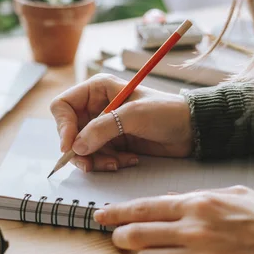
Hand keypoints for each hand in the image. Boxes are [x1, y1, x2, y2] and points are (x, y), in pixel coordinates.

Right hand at [50, 74, 192, 171]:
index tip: (70, 146)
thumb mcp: (132, 116)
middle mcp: (96, 107)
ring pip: (82, 148)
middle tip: (90, 164)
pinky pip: (97, 157)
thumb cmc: (165, 112)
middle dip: (79, 149)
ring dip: (96, 160)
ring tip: (117, 163)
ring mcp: (103, 126)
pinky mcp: (112, 142)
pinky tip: (127, 160)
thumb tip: (76, 147)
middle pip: (69, 131)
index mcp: (97, 89)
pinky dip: (108, 163)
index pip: (63, 106)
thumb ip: (101, 130)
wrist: (191, 130)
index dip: (63, 126)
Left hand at [94, 186, 253, 253]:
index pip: (144, 207)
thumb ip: (199, 196)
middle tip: (118, 239)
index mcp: (198, 204)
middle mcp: (193, 229)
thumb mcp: (235, 195)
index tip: (100, 216)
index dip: (116, 212)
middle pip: (137, 234)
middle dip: (120, 237)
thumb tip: (170, 199)